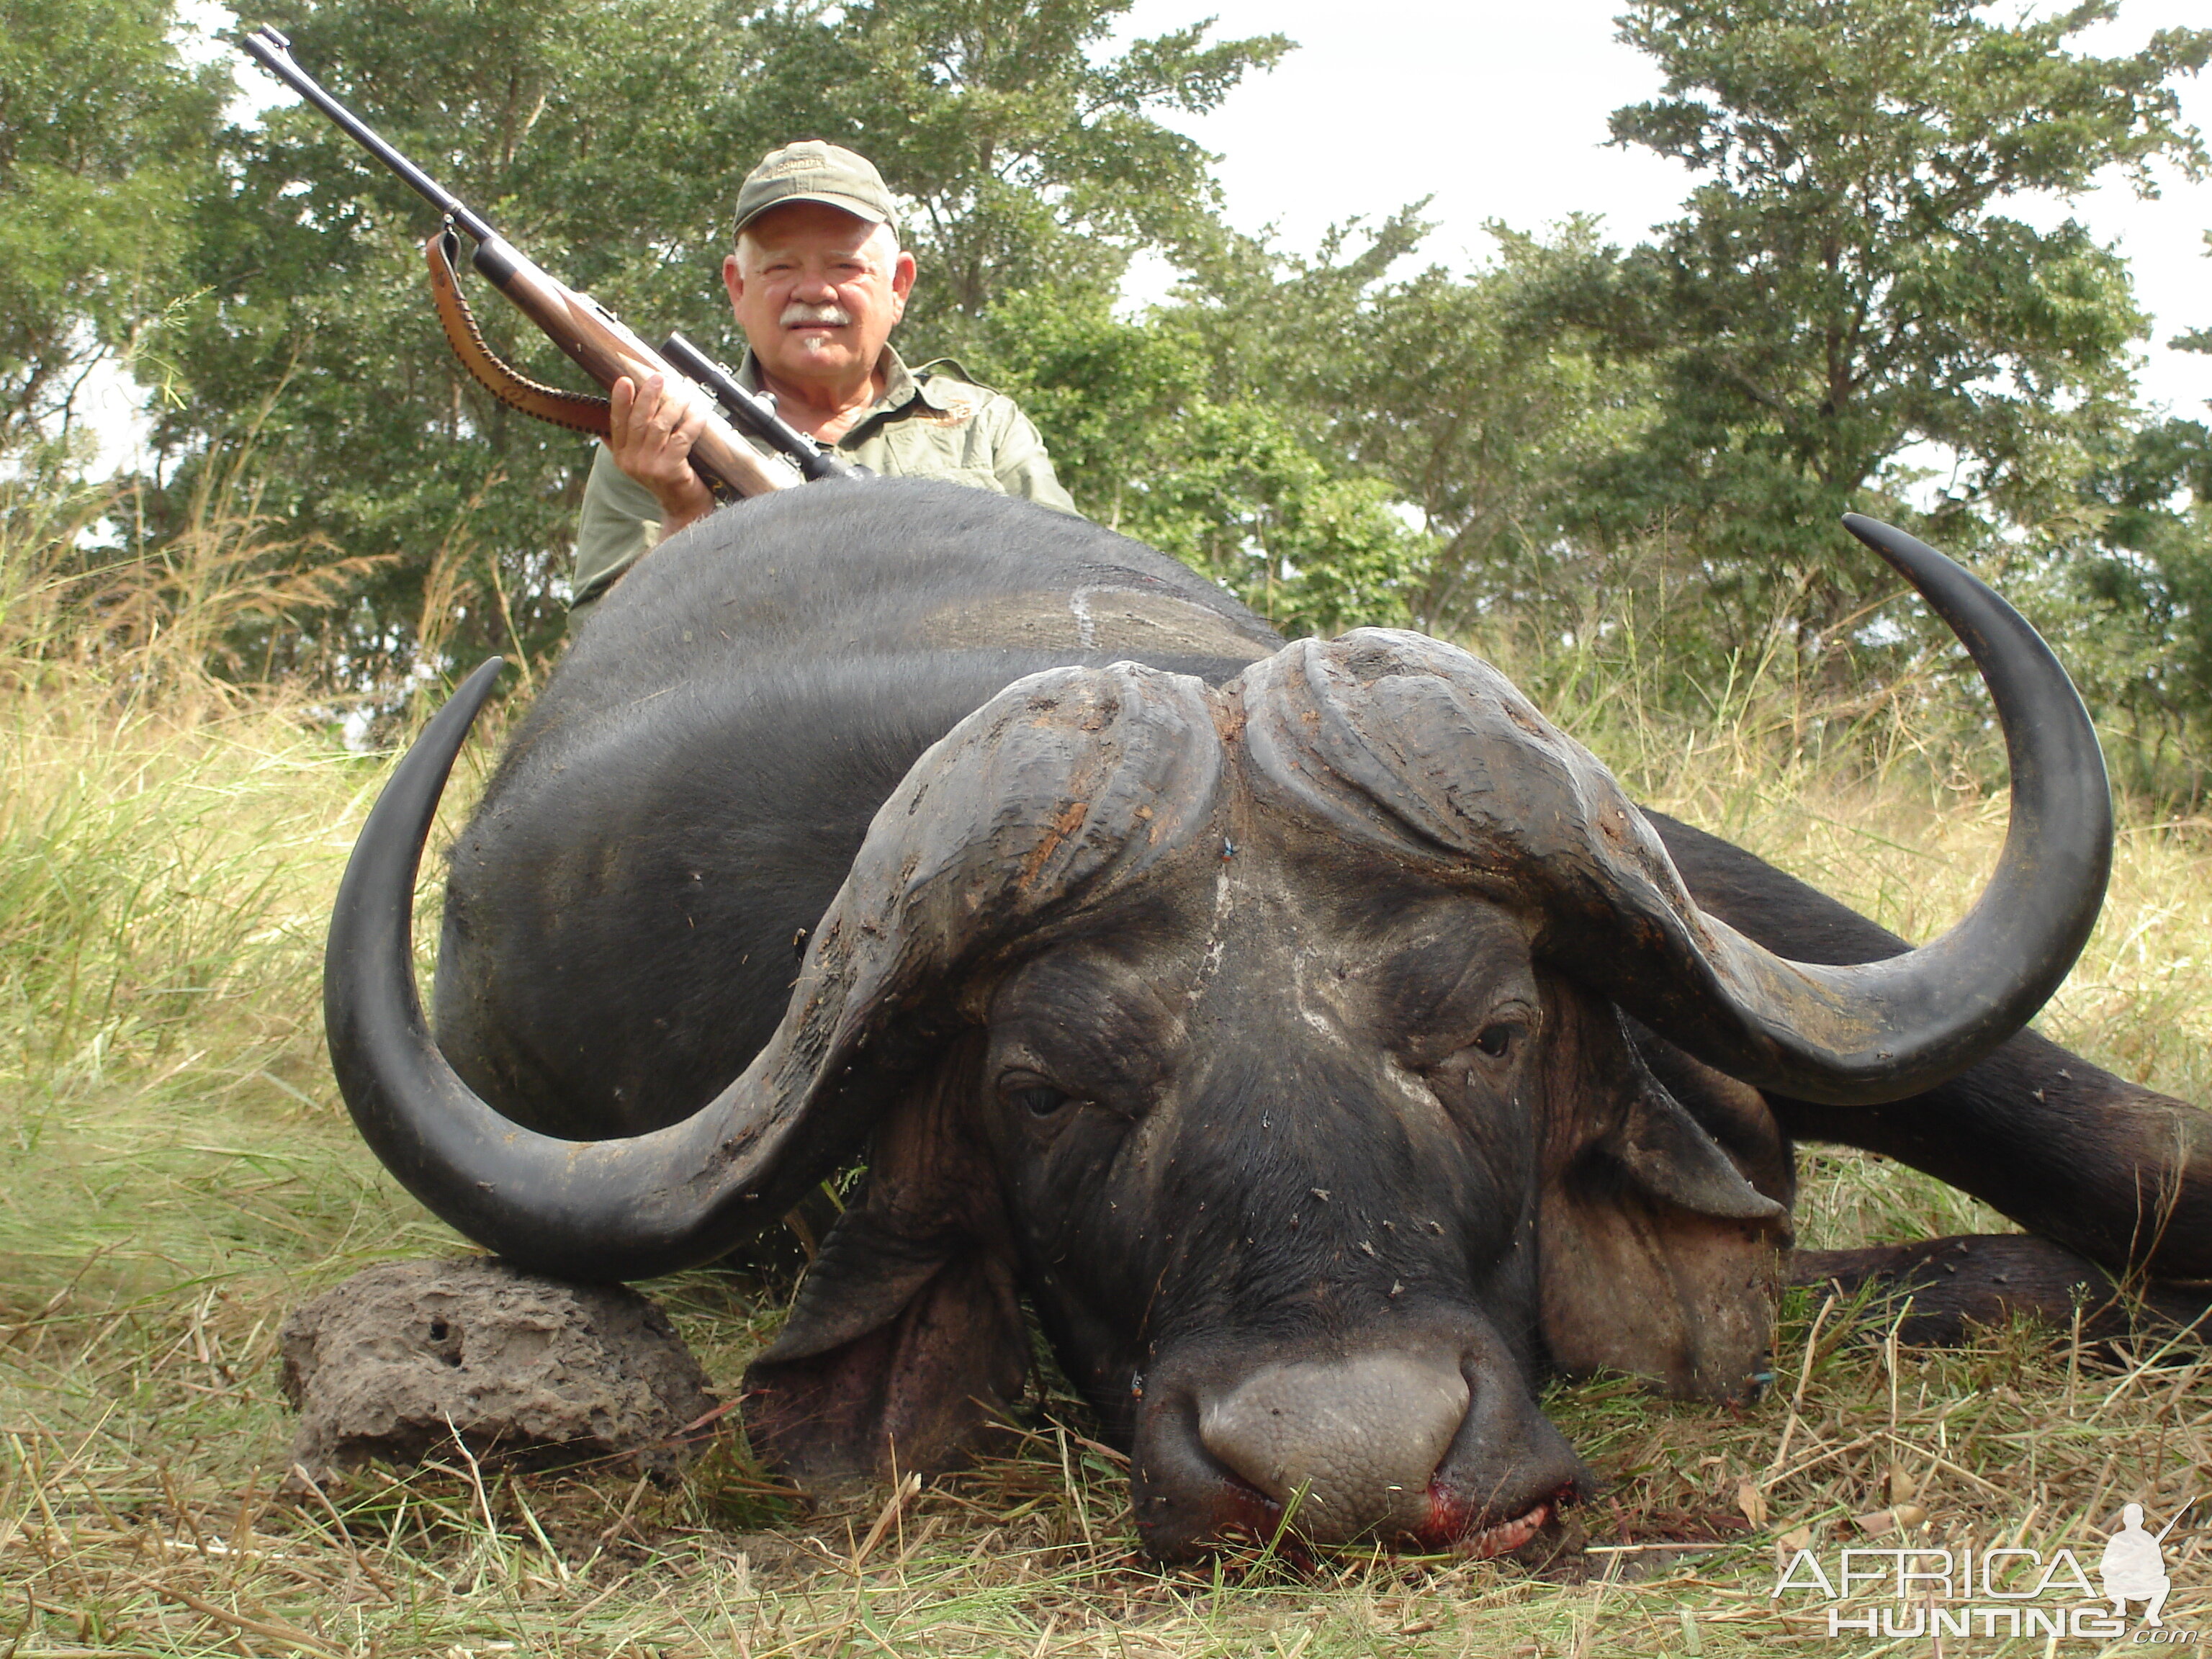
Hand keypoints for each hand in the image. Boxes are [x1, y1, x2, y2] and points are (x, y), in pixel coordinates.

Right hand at [607, 371, 714, 535]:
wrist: (685, 510)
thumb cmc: (669, 479)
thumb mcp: (643, 463)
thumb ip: (629, 444)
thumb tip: (612, 421)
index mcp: (622, 457)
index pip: (617, 423)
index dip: (620, 401)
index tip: (624, 380)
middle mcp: (632, 462)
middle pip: (638, 421)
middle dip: (648, 396)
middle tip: (659, 378)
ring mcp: (650, 467)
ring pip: (660, 427)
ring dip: (673, 407)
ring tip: (684, 395)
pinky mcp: (670, 471)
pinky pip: (681, 439)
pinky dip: (691, 424)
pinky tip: (699, 414)